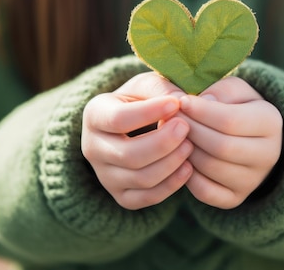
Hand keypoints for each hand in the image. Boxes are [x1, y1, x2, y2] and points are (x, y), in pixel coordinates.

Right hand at [81, 73, 192, 209]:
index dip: (148, 113)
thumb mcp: (147, 85)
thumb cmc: (142, 99)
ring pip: (140, 178)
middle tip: (186, 127)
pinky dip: (172, 185)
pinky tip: (189, 167)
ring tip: (190, 145)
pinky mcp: (122, 195)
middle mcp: (92, 148)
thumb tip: (181, 103)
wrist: (134, 125)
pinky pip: (147, 198)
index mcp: (94, 115)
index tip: (176, 104)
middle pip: (128, 154)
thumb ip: (162, 88)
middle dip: (163, 142)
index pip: (118, 119)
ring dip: (170, 163)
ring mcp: (105, 176)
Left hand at [179, 77, 282, 208]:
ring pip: (210, 168)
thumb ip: (220, 91)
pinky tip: (180, 156)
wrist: (248, 136)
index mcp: (271, 122)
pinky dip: (187, 175)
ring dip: (185, 150)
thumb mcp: (233, 88)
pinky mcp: (235, 198)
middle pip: (221, 147)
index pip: (230, 121)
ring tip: (172, 135)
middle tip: (170, 118)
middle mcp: (268, 155)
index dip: (200, 112)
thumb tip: (203, 103)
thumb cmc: (236, 105)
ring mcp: (253, 180)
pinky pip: (204, 191)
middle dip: (190, 131)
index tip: (180, 102)